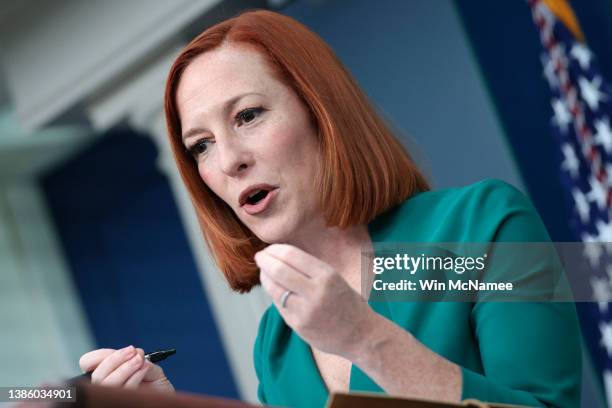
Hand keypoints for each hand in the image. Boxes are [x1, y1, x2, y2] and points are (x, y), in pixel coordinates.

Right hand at [79, 346, 174, 391]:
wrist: (167, 400)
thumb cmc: (156, 387)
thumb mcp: (147, 367)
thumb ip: (136, 358)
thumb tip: (133, 351)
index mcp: (106, 375)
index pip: (88, 364)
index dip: (100, 356)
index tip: (125, 350)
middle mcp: (104, 389)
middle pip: (97, 376)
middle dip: (116, 359)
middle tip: (135, 352)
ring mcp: (112, 398)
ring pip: (108, 384)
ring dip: (126, 368)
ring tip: (141, 361)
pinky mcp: (122, 404)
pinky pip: (123, 391)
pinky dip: (134, 377)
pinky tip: (144, 371)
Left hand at [255, 244, 375, 358]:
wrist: (361, 334)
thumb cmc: (346, 303)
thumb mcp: (334, 278)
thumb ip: (308, 268)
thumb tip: (279, 255)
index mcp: (327, 275)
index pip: (291, 255)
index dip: (275, 250)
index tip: (269, 249)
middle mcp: (316, 292)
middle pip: (278, 270)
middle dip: (264, 261)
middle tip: (259, 257)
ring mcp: (305, 311)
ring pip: (274, 289)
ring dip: (265, 278)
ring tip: (264, 273)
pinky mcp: (298, 326)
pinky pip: (279, 305)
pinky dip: (274, 294)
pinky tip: (275, 289)